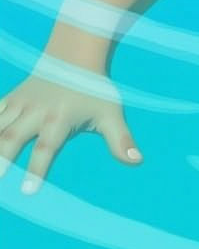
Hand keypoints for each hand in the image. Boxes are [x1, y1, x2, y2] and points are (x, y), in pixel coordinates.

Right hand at [0, 59, 142, 194]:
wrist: (75, 56)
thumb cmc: (95, 90)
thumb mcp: (111, 114)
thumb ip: (121, 140)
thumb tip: (137, 161)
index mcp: (60, 118)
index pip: (47, 147)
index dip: (37, 169)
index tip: (28, 193)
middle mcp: (35, 112)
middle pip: (11, 138)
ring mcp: (19, 105)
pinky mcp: (8, 100)